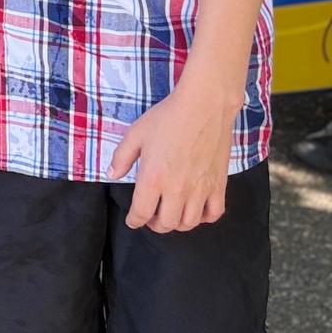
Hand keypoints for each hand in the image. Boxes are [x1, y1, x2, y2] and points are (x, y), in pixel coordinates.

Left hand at [108, 81, 236, 232]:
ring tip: (170, 214)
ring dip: (177, 224)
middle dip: (154, 224)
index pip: (141, 212)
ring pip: (189, 223)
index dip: (134, 221)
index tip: (132, 221)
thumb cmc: (166, 118)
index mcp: (153, 177)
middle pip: (166, 224)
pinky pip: (214, 214)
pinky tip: (196, 209)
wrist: (203, 108)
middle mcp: (177, 189)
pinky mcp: (219, 185)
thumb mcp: (136, 134)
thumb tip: (112, 175)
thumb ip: (121, 157)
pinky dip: (205, 218)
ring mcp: (200, 189)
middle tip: (150, 217)